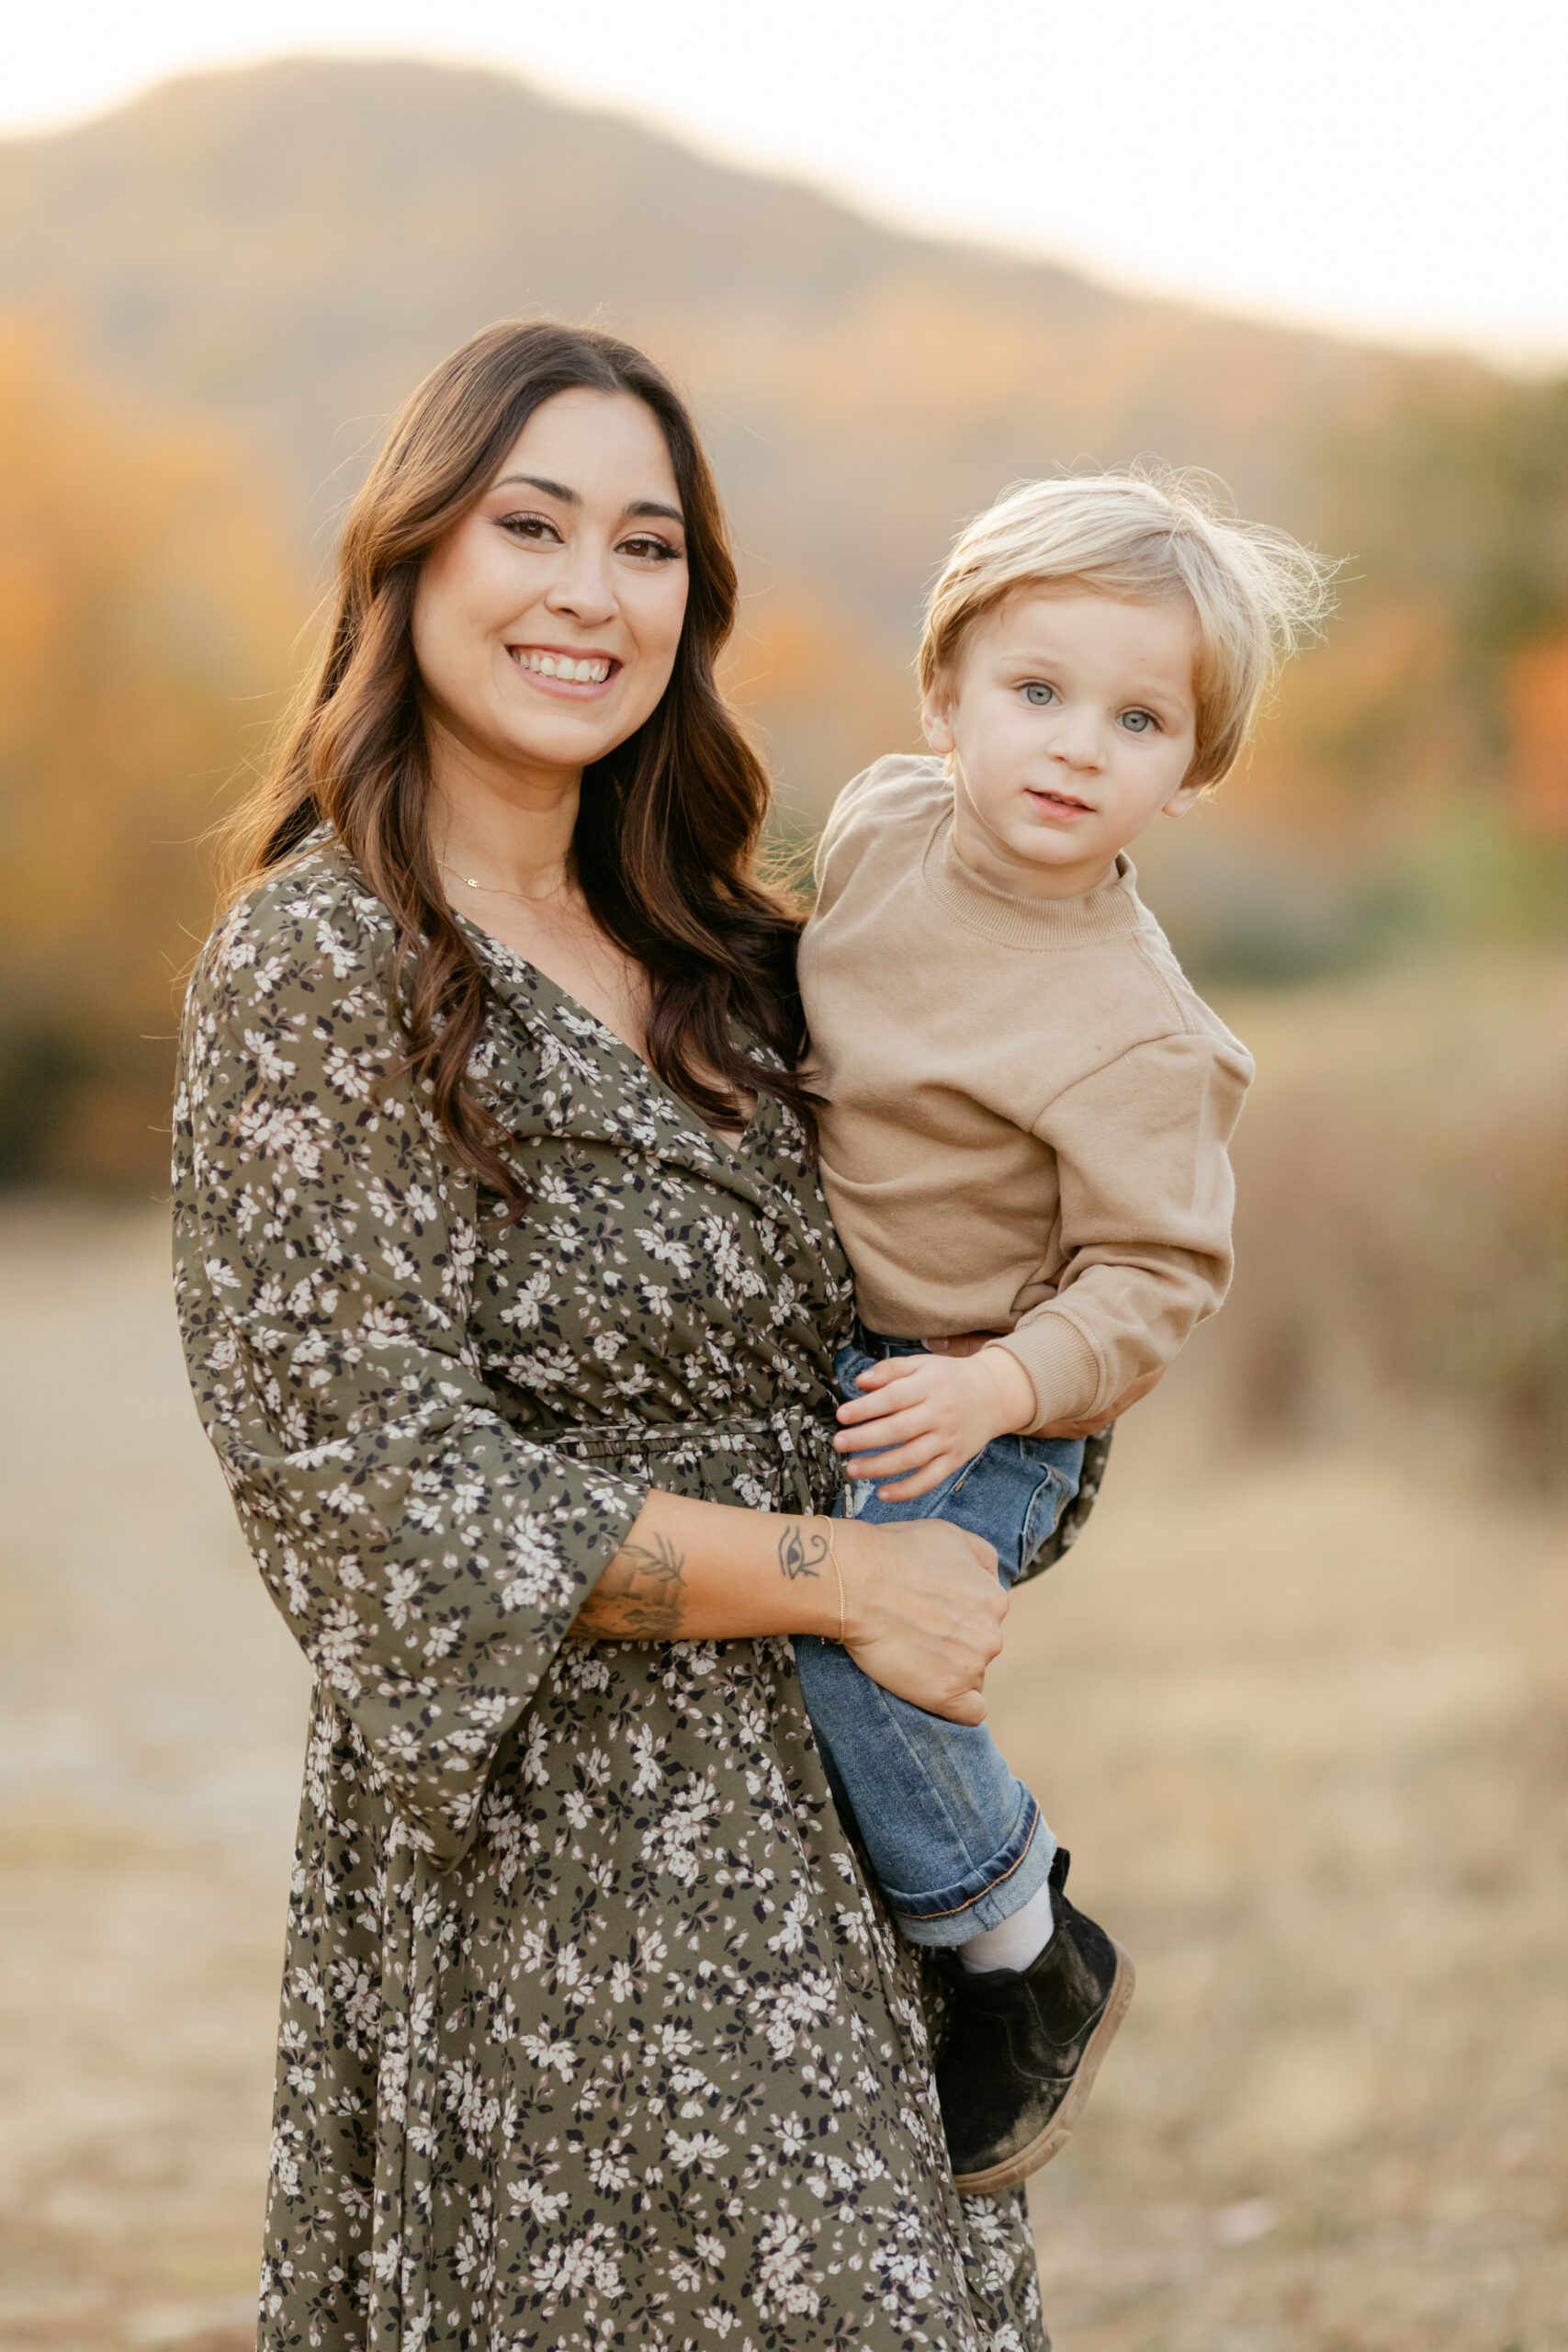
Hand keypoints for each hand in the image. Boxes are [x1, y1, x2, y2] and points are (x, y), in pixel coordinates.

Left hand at [833, 1345, 1036, 1499]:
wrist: (993, 1394)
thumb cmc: (949, 1378)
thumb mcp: (922, 1363)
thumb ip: (891, 1369)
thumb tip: (860, 1382)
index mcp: (929, 1386)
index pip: (893, 1398)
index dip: (866, 1408)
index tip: (842, 1415)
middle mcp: (940, 1414)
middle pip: (899, 1430)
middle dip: (865, 1439)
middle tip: (839, 1443)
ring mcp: (948, 1440)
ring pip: (911, 1458)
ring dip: (879, 1467)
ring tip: (852, 1468)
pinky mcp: (955, 1459)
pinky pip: (930, 1479)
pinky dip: (907, 1490)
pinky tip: (883, 1493)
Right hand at [835, 1515, 1004, 1723]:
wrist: (856, 1581)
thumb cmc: (895, 1553)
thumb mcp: (950, 1535)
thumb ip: (981, 1557)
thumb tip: (991, 1577)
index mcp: (995, 1599)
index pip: (986, 1619)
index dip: (958, 1619)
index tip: (930, 1616)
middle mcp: (992, 1634)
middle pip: (980, 1649)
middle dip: (955, 1645)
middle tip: (917, 1634)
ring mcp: (971, 1666)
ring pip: (970, 1678)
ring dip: (948, 1671)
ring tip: (911, 1655)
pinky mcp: (946, 1693)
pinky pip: (969, 1713)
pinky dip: (955, 1707)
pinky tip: (935, 1692)